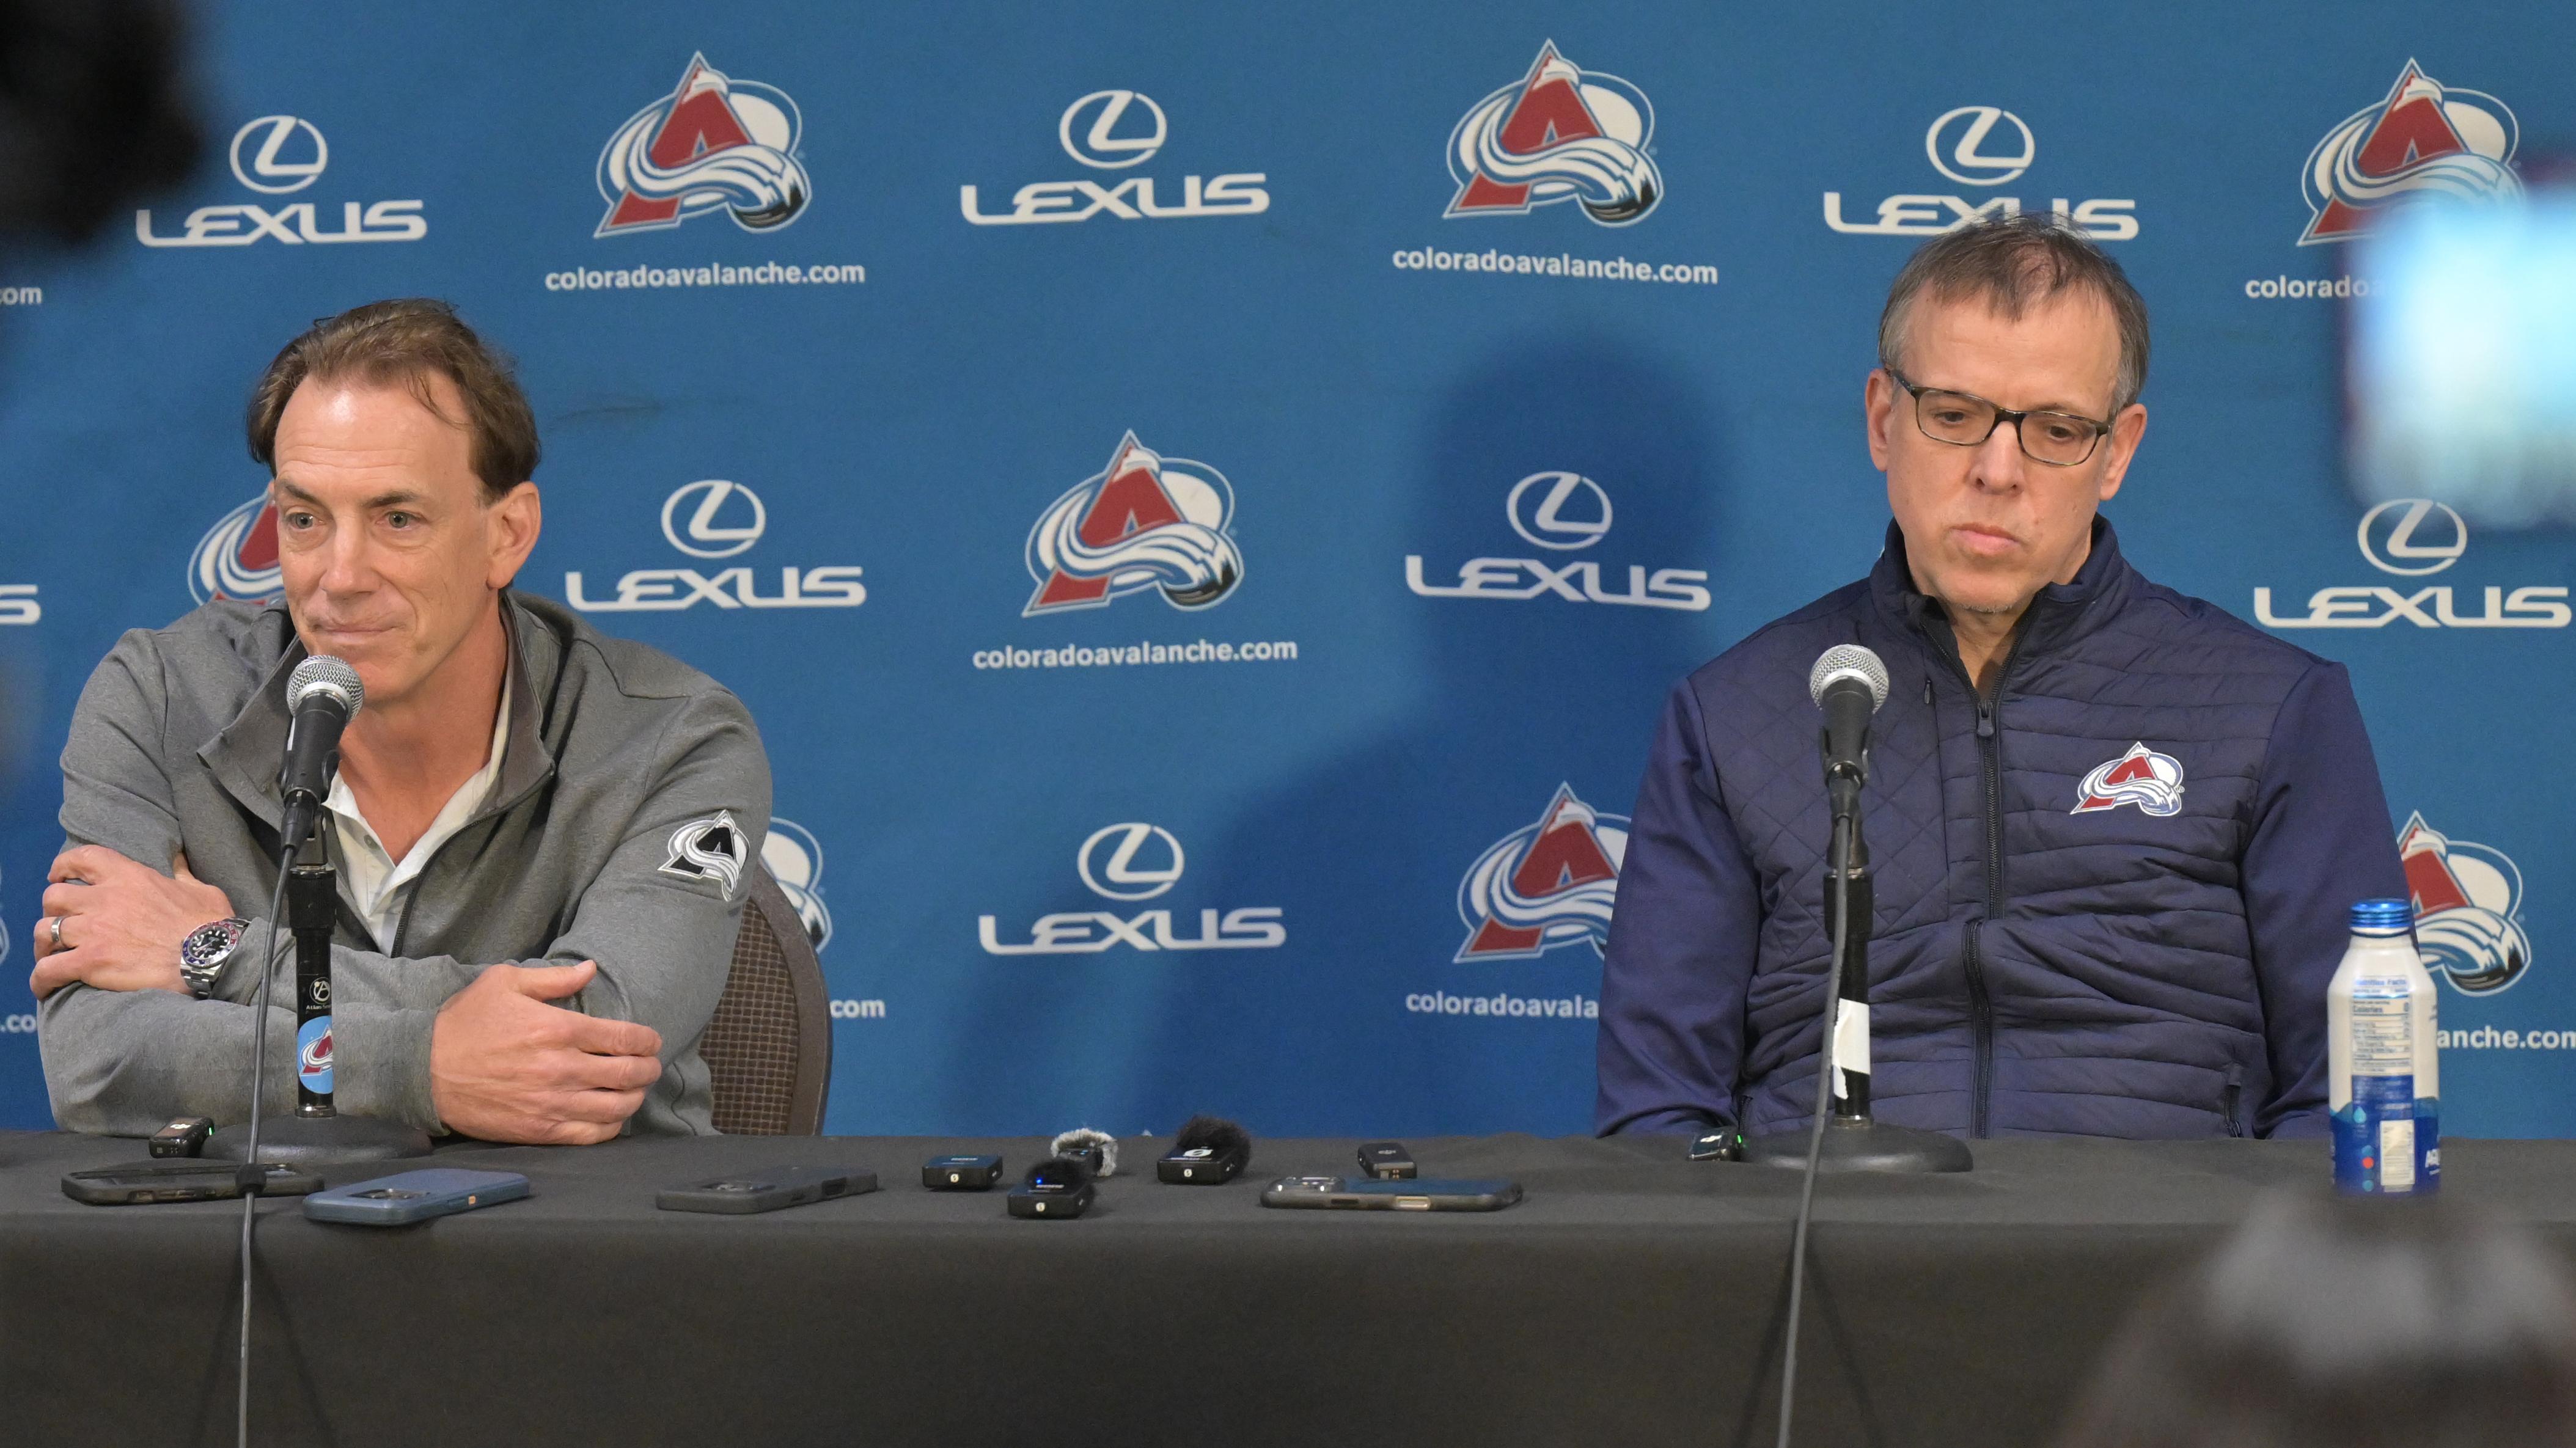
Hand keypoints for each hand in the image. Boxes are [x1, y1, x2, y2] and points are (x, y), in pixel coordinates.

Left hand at [29, 847, 233, 1000]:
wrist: (212, 958)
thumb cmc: (211, 925)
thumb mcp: (201, 890)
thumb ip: (182, 875)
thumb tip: (179, 861)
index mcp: (130, 877)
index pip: (83, 858)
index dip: (64, 866)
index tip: (60, 875)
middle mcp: (105, 899)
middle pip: (54, 896)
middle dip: (53, 910)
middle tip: (62, 923)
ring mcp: (94, 930)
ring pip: (44, 930)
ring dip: (45, 943)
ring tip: (51, 955)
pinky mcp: (90, 961)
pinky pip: (48, 969)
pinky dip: (42, 978)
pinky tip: (45, 986)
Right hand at [429, 961, 663, 1144]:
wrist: (423, 1070)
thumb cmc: (465, 1023)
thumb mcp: (504, 983)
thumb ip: (554, 978)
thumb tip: (591, 969)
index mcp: (557, 1030)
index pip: (623, 1038)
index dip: (647, 1040)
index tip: (652, 1041)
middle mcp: (561, 1068)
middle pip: (627, 1074)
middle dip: (648, 1068)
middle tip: (651, 1065)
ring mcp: (551, 1103)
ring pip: (615, 1107)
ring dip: (635, 1098)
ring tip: (636, 1090)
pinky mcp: (539, 1130)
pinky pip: (591, 1135)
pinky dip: (611, 1127)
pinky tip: (613, 1116)